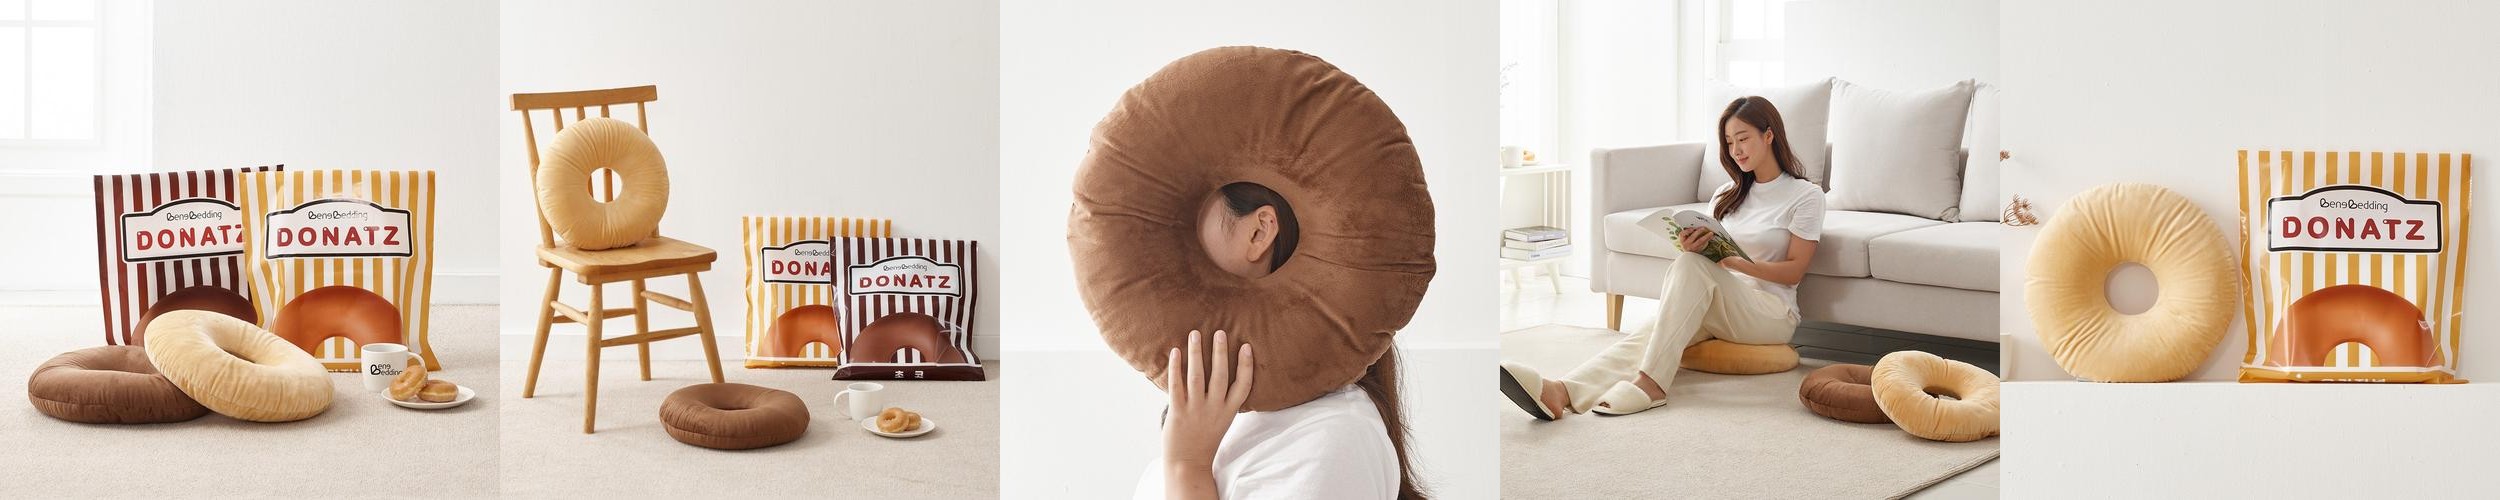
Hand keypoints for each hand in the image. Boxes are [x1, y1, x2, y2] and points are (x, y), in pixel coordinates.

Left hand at [1164, 330, 1252, 499]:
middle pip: (1220, 375)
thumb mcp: (1221, 421)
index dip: (1246, 365)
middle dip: (1220, 352)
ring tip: (1196, 334)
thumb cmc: (1204, 441)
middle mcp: (1215, 409)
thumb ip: (1221, 400)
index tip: (1246, 346)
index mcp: (1229, 411)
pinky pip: (1176, 386)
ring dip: (1197, 353)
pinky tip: (1175, 352)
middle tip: (1220, 332)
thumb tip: (1215, 372)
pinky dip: (1176, 368)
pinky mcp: (1178, 413)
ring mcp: (1196, 410)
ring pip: (1197, 377)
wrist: (1188, 464)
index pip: (1243, 385)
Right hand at [1677, 226, 1713, 252]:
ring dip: (1706, 237)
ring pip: (1699, 241)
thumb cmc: (1687, 243)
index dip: (1687, 231)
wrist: (1689, 254)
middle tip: (1704, 228)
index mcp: (1682, 240)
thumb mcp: (1685, 238)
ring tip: (1711, 233)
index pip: (1682, 234)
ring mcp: (1692, 248)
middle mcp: (1686, 244)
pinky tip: (1710, 238)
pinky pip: (1703, 245)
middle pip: (1692, 237)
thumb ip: (1689, 232)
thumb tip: (1697, 227)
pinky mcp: (1697, 251)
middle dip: (1698, 232)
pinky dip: (1707, 241)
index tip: (1692, 228)